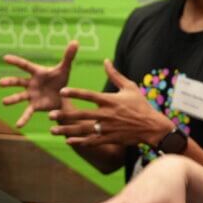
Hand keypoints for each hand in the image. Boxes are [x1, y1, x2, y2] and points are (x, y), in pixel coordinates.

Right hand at [0, 41, 77, 127]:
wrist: (63, 96)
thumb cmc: (60, 80)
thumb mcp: (65, 69)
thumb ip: (69, 56)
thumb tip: (76, 41)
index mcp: (37, 73)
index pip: (25, 65)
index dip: (16, 61)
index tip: (5, 58)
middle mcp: (31, 83)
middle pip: (18, 81)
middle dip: (9, 82)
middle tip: (1, 83)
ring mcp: (31, 95)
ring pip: (19, 97)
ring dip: (12, 99)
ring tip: (4, 102)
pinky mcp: (35, 106)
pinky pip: (28, 112)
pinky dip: (23, 118)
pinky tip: (18, 125)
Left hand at [49, 59, 173, 146]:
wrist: (152, 127)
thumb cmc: (141, 105)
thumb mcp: (130, 87)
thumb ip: (115, 75)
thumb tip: (106, 61)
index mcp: (110, 100)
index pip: (89, 95)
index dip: (74, 93)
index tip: (62, 92)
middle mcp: (106, 114)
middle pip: (81, 114)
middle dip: (65, 115)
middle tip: (50, 115)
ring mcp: (107, 128)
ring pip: (83, 130)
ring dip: (67, 130)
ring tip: (53, 130)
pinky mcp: (110, 138)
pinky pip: (91, 141)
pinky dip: (79, 142)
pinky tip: (68, 141)